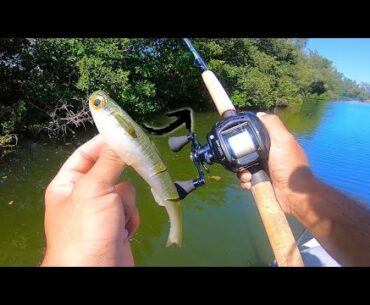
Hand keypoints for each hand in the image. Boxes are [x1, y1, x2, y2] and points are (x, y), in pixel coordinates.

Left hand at [41, 135, 139, 265]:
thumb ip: (109, 161)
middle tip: (132, 170)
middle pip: (111, 172)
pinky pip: (131, 210)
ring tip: (117, 218)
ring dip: (126, 204)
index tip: (124, 132)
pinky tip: (123, 231)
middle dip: (120, 179)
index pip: (86, 154)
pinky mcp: (117, 225)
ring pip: (125, 192)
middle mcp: (85, 195)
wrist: (97, 272)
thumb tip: (120, 138)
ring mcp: (102, 211)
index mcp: (69, 184)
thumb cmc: (86, 229)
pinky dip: (131, 218)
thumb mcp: (95, 188)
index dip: (103, 143)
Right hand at [238, 112, 314, 216]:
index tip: (238, 140)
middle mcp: (269, 155)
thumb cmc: (289, 166)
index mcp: (274, 143)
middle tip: (240, 162)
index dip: (246, 137)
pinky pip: (247, 180)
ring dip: (242, 172)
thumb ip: (273, 125)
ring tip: (246, 177)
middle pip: (246, 151)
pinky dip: (245, 182)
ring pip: (244, 166)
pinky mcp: (262, 182)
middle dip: (240, 157)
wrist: (293, 195)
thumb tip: (260, 114)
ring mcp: (265, 169)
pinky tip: (249, 184)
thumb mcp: (283, 140)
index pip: (255, 135)